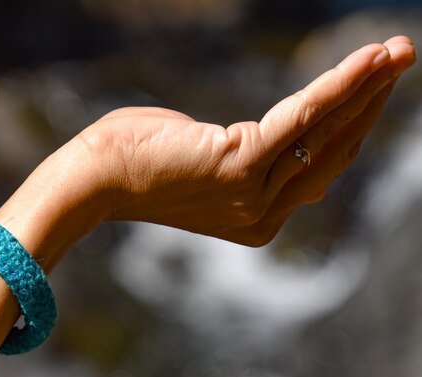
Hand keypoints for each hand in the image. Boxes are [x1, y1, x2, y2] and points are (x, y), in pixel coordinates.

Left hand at [75, 36, 415, 245]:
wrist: (93, 179)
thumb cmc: (135, 161)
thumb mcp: (199, 159)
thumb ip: (238, 153)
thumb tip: (258, 137)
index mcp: (254, 216)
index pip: (314, 169)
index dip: (346, 129)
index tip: (366, 94)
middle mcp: (262, 213)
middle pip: (330, 153)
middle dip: (370, 106)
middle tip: (399, 63)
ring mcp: (254, 194)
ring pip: (324, 133)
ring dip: (366, 89)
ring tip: (399, 53)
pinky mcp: (241, 166)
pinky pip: (302, 118)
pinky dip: (339, 87)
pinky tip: (372, 61)